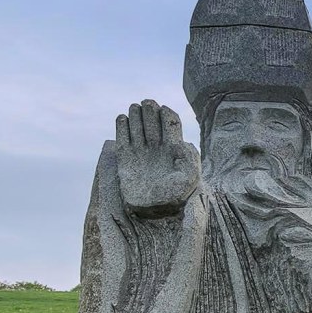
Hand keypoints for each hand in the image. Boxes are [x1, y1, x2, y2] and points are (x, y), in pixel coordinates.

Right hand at [116, 100, 200, 216]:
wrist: (154, 210)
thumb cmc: (177, 195)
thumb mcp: (190, 177)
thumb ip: (189, 158)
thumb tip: (182, 142)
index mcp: (174, 149)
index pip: (170, 125)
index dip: (167, 114)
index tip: (163, 108)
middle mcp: (157, 148)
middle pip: (153, 122)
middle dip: (150, 111)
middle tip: (147, 102)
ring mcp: (141, 153)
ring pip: (138, 128)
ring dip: (136, 115)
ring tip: (135, 106)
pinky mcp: (125, 160)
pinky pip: (122, 140)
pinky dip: (121, 128)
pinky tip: (122, 117)